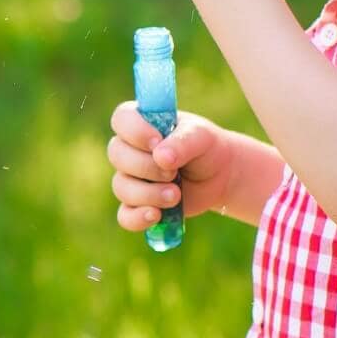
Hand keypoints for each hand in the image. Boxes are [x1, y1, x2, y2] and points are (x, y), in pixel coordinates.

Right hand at [108, 100, 240, 229]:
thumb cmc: (205, 147)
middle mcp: (130, 149)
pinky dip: (137, 218)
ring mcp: (131, 178)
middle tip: (173, 172)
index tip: (156, 142)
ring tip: (176, 195)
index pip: (121, 119)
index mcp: (141, 123)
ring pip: (121, 187)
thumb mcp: (201, 137)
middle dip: (146, 167)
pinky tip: (156, 215)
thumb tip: (160, 157)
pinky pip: (125, 215)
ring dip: (148, 193)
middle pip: (117, 155)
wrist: (220, 175)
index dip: (134, 131)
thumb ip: (182, 142)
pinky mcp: (138, 205)